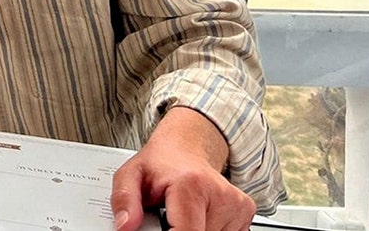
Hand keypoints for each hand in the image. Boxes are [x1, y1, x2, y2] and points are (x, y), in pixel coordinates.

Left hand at [111, 108, 254, 230]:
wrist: (186, 146)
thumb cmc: (160, 163)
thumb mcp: (130, 175)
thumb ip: (123, 200)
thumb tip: (124, 226)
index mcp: (190, 184)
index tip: (159, 229)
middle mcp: (219, 193)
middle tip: (168, 217)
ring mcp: (236, 204)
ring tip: (182, 213)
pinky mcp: (246, 211)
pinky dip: (207, 229)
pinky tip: (198, 215)